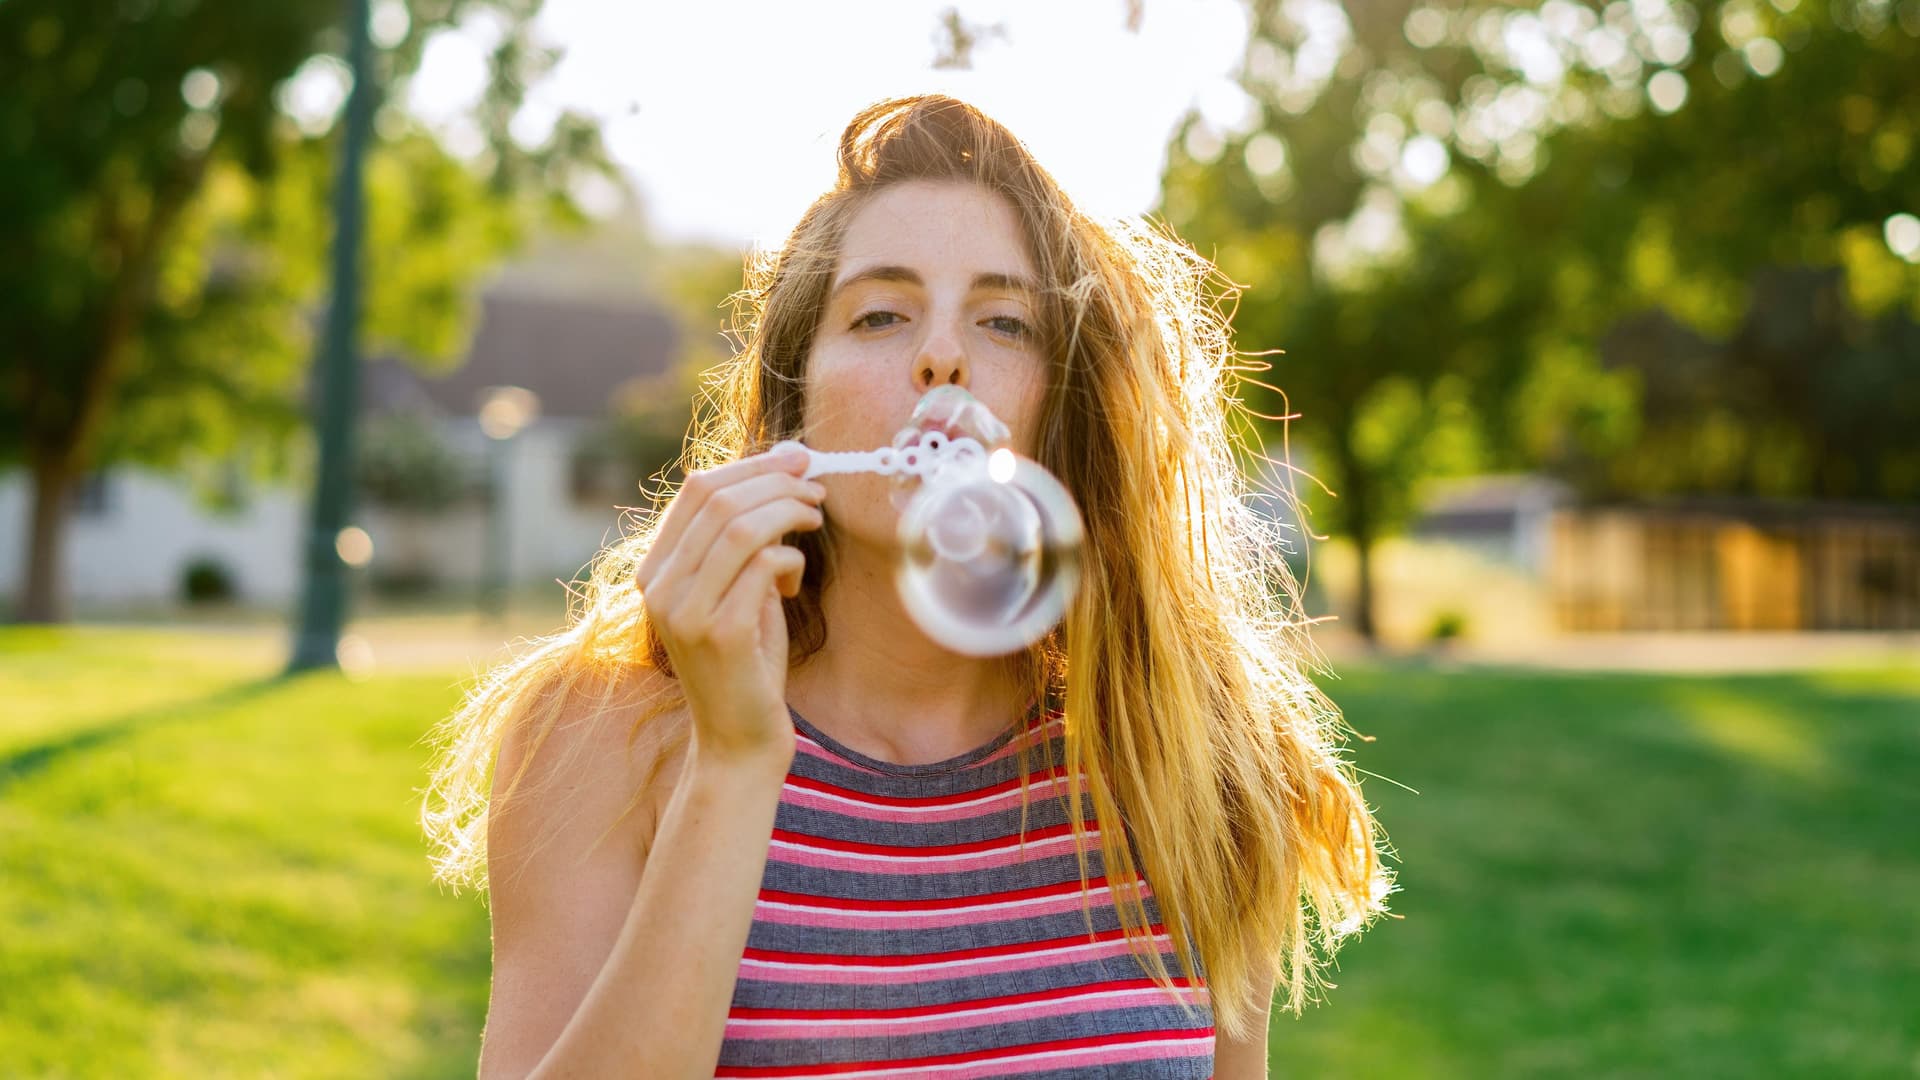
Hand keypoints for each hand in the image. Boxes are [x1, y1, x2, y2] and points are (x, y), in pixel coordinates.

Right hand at [633, 444, 824, 763]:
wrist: (738, 740)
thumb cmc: (746, 662)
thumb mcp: (737, 591)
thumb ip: (743, 542)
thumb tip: (783, 472)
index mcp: (656, 572)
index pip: (696, 491)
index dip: (751, 466)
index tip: (796, 458)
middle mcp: (660, 588)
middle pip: (717, 499)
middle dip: (776, 481)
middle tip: (815, 486)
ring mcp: (684, 611)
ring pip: (740, 526)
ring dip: (788, 510)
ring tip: (815, 518)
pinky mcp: (719, 633)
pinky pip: (762, 565)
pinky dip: (789, 560)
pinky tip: (794, 583)